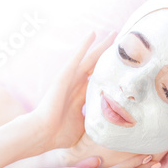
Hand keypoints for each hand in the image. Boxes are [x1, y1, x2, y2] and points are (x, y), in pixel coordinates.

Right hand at [31, 31, 115, 150]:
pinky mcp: (65, 75)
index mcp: (81, 97)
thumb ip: (95, 120)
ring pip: (90, 58)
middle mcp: (77, 85)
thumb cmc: (60, 134)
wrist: (44, 134)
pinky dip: (84, 45)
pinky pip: (77, 57)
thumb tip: (113, 124)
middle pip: (96, 66)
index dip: (110, 73)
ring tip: (114, 34)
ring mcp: (71, 79)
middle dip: (108, 55)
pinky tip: (93, 34)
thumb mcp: (85, 126)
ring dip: (101, 46)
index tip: (123, 66)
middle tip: (121, 43)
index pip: (99, 81)